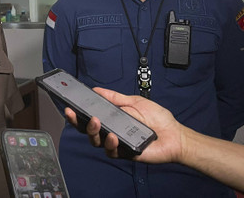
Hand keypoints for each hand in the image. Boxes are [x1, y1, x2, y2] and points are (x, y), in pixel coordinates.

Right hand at [64, 87, 183, 163]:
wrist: (174, 135)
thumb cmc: (157, 119)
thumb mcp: (134, 101)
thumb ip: (114, 97)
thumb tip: (97, 89)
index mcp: (111, 118)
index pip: (89, 116)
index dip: (77, 113)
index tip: (68, 105)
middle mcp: (110, 131)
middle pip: (87, 130)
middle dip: (77, 121)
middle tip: (74, 113)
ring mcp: (116, 143)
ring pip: (95, 141)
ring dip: (93, 131)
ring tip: (96, 122)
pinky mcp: (124, 154)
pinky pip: (111, 151)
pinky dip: (110, 144)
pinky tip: (113, 137)